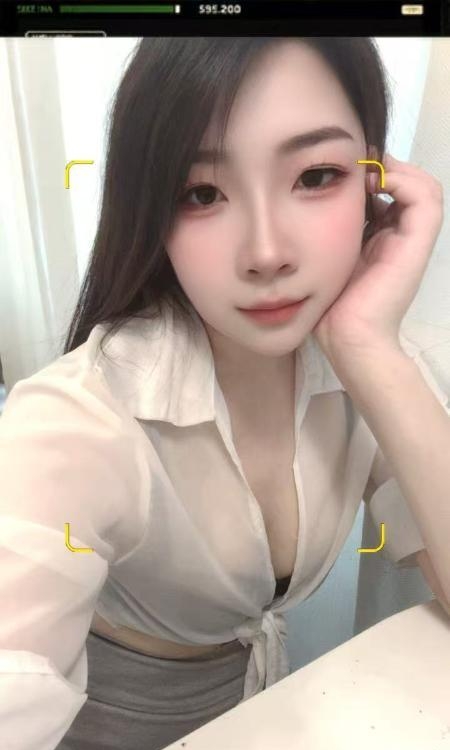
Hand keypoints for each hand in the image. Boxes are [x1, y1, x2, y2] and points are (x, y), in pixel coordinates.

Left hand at [311, 152, 443, 364]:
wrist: (347, 337)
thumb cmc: (330, 307)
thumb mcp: (326, 259)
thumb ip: (329, 234)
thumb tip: (316, 203)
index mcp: (381, 241)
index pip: (390, 195)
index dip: (372, 175)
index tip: (344, 169)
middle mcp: (400, 238)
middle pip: (410, 186)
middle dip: (385, 167)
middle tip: (357, 164)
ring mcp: (411, 241)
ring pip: (424, 187)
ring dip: (397, 170)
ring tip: (367, 171)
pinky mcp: (416, 245)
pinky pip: (425, 199)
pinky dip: (403, 181)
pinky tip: (374, 182)